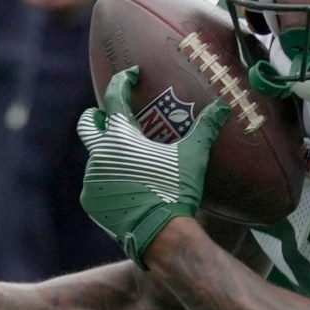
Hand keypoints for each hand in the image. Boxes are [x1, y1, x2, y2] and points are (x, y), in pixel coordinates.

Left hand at [78, 66, 229, 261]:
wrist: (159, 235)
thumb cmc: (175, 191)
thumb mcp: (193, 157)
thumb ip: (205, 129)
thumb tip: (222, 106)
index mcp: (121, 136)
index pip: (116, 97)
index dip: (124, 81)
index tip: (131, 75)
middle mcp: (100, 154)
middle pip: (87, 124)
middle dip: (96, 117)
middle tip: (109, 116)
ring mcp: (92, 179)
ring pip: (95, 158)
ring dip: (108, 155)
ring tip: (129, 162)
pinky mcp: (91, 201)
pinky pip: (96, 184)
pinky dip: (108, 181)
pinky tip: (126, 188)